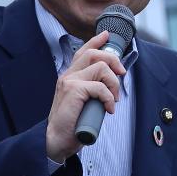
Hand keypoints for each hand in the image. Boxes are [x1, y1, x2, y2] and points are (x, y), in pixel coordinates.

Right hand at [45, 32, 123, 161]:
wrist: (55, 140)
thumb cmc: (70, 124)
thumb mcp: (83, 102)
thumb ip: (92, 90)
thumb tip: (111, 85)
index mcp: (69, 76)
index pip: (82, 52)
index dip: (96, 41)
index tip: (106, 35)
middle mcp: (68, 75)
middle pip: (94, 54)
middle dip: (113, 60)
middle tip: (121, 74)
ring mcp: (70, 81)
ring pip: (100, 68)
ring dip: (113, 83)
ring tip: (113, 99)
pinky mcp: (74, 90)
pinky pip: (100, 87)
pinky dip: (109, 98)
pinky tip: (108, 109)